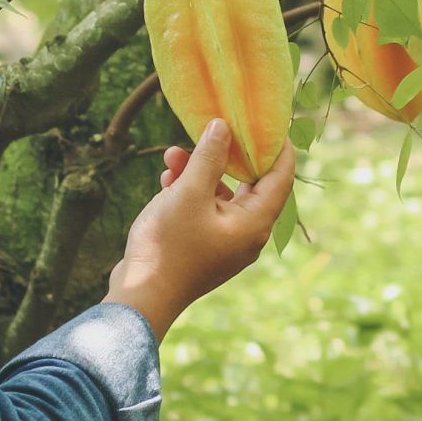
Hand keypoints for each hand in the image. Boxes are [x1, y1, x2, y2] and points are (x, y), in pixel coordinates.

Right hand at [103, 120, 295, 339]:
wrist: (140, 298)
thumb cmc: (169, 245)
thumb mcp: (189, 192)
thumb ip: (209, 157)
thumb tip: (224, 126)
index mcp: (255, 223)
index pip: (281, 177)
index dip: (277, 147)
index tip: (269, 121)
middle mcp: (247, 234)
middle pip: (250, 184)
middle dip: (227, 154)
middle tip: (217, 128)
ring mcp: (225, 242)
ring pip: (221, 195)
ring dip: (200, 172)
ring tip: (172, 154)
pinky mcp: (205, 247)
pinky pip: (206, 210)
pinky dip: (191, 192)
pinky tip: (167, 178)